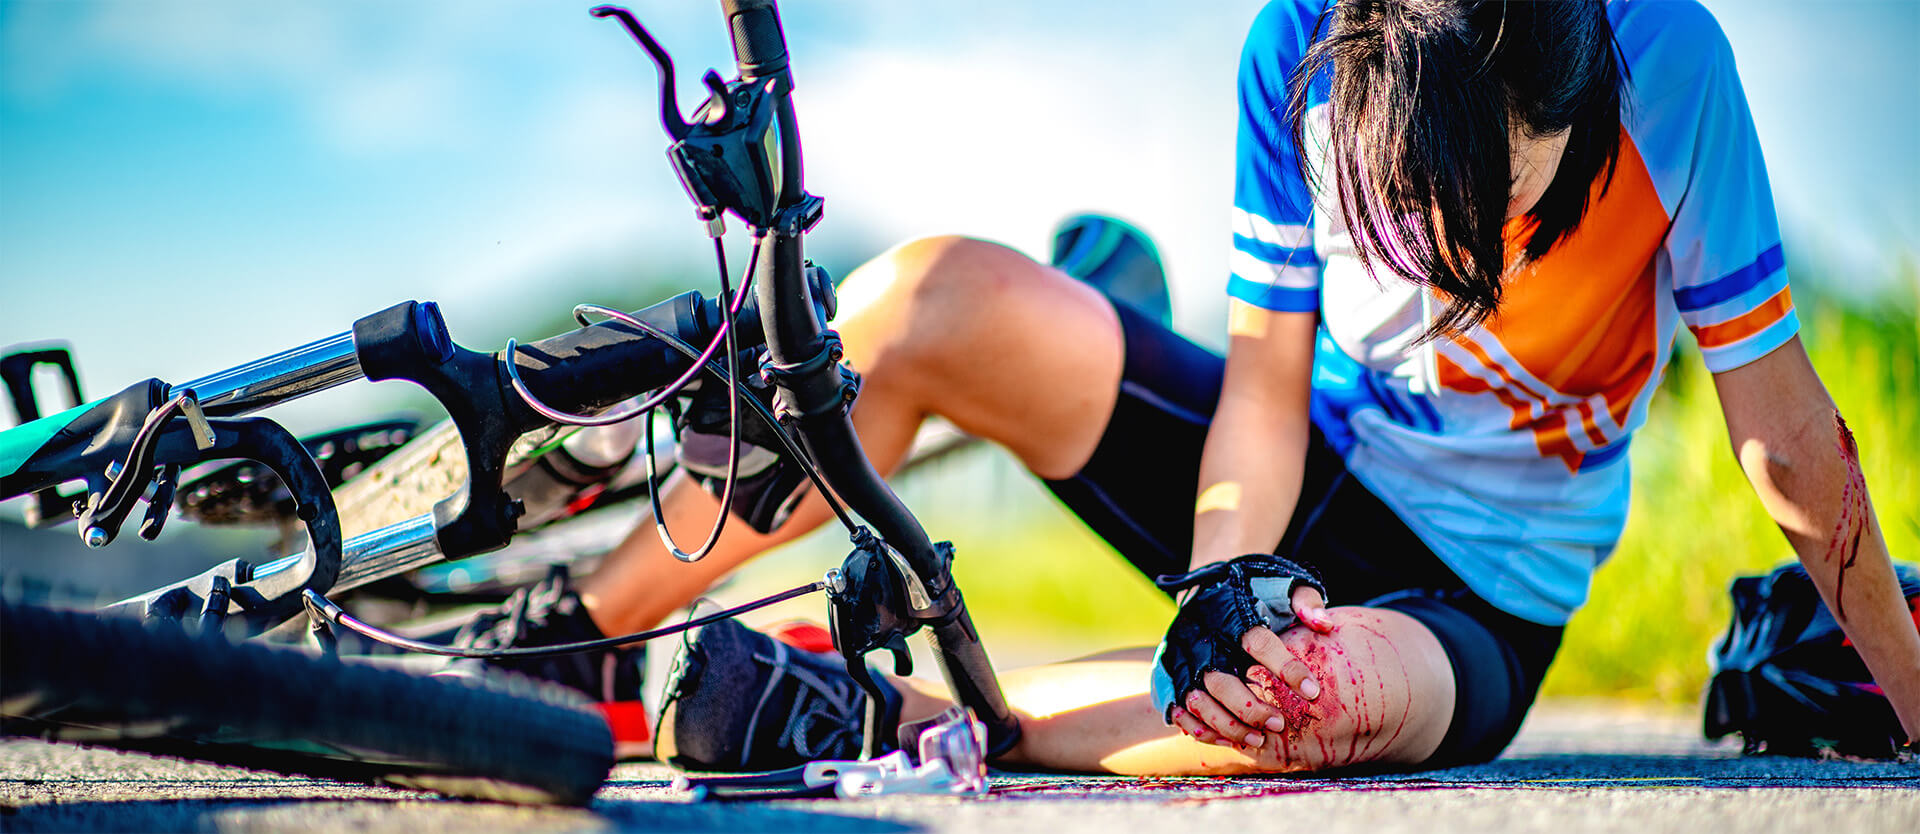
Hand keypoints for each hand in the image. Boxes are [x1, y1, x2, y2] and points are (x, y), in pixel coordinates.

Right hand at [1169, 584, 1332, 748]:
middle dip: (1252, 708)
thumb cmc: (1255, 590)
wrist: (1208, 583)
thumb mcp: (1283, 585)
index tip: (1313, 692)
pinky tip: (1229, 739)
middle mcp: (1204, 638)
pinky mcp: (1171, 673)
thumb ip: (1306, 601)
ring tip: (1260, 739)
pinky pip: (1180, 709)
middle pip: (1222, 681)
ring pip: (1199, 701)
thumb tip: (1325, 624)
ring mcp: (1183, 658)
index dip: (1286, 669)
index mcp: (1233, 614)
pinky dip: (1202, 729)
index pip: (1259, 644)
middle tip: (1280, 724)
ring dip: (1229, 725)